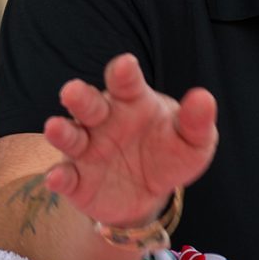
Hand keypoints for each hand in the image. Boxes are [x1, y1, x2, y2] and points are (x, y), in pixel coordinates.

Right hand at [41, 53, 218, 228]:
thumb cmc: (170, 153)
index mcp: (132, 102)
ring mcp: (87, 150)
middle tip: (72, 91)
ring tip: (54, 127)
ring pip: (69, 136)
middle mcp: (103, 121)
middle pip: (88, 104)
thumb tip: (204, 98)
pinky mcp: (77, 180)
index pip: (127, 83)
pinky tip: (55, 178)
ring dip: (61, 132)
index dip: (124, 73)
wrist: (151, 193)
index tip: (125, 66)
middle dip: (80, 97)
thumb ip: (197, 121)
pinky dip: (58, 177)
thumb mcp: (193, 142)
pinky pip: (65, 176)